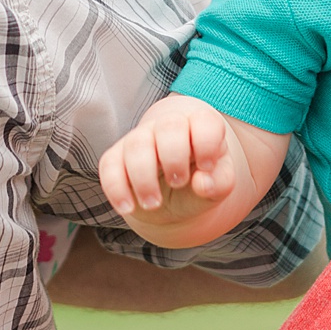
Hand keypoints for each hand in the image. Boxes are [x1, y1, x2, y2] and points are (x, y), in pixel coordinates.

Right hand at [99, 94, 240, 244]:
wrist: (175, 192)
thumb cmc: (201, 180)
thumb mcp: (218, 184)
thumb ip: (220, 183)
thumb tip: (202, 183)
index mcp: (200, 126)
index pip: (204, 121)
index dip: (206, 144)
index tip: (206, 167)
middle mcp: (169, 126)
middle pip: (169, 126)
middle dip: (174, 157)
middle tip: (178, 183)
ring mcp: (141, 138)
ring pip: (137, 145)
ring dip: (144, 178)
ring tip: (153, 204)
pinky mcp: (117, 157)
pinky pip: (109, 164)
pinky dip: (116, 188)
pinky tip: (128, 208)